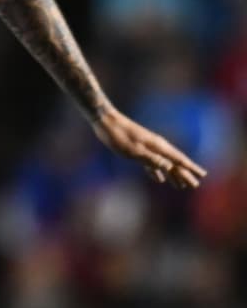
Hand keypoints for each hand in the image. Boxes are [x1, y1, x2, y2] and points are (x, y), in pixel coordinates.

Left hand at [92, 108, 206, 188]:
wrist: (106, 121)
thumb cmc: (119, 136)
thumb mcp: (134, 150)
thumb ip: (152, 159)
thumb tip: (169, 167)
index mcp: (158, 146)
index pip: (178, 159)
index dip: (190, 168)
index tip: (202, 175)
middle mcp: (157, 146)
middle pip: (174, 163)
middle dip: (184, 174)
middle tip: (194, 186)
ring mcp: (148, 147)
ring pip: (164, 163)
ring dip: (172, 174)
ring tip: (180, 186)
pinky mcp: (138, 148)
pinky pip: (152, 163)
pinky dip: (157, 171)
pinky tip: (159, 178)